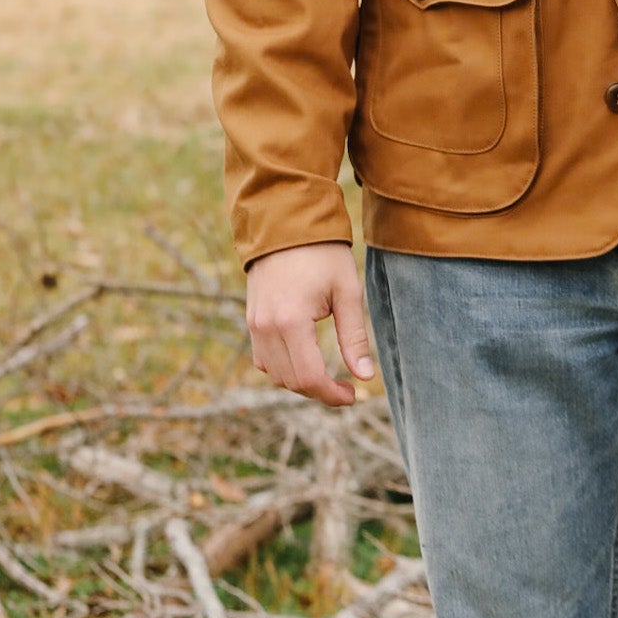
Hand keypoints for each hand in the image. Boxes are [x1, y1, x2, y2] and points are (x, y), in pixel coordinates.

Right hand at [245, 241, 375, 405]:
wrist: (286, 222)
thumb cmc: (323, 253)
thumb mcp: (347, 291)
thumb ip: (354, 337)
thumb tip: (365, 376)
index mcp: (291, 321)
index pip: (308, 377)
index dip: (331, 395)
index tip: (353, 395)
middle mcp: (266, 327)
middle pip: (291, 381)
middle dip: (319, 391)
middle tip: (345, 387)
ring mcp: (255, 324)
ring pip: (274, 374)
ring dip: (300, 381)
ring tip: (327, 374)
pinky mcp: (251, 319)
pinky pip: (263, 359)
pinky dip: (283, 367)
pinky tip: (305, 358)